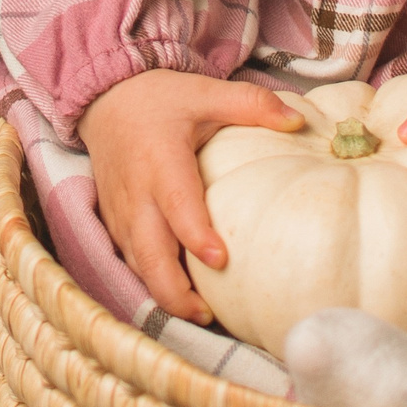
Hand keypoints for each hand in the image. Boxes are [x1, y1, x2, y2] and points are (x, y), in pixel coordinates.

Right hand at [77, 69, 302, 322]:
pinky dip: (150, 281)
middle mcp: (136, 193)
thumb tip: (300, 123)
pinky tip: (178, 293)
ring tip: (201, 314)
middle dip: (175, 291)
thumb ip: (253, 104)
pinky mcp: (114, 222)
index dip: (195, 236)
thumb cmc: (160, 99)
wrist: (106, 100)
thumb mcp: (207, 92)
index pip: (177, 205)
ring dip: (164, 292)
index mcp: (161, 161)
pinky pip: (129, 260)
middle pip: (149, 254)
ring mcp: (121, 212)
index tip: (220, 260)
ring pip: (137, 265)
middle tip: (210, 313)